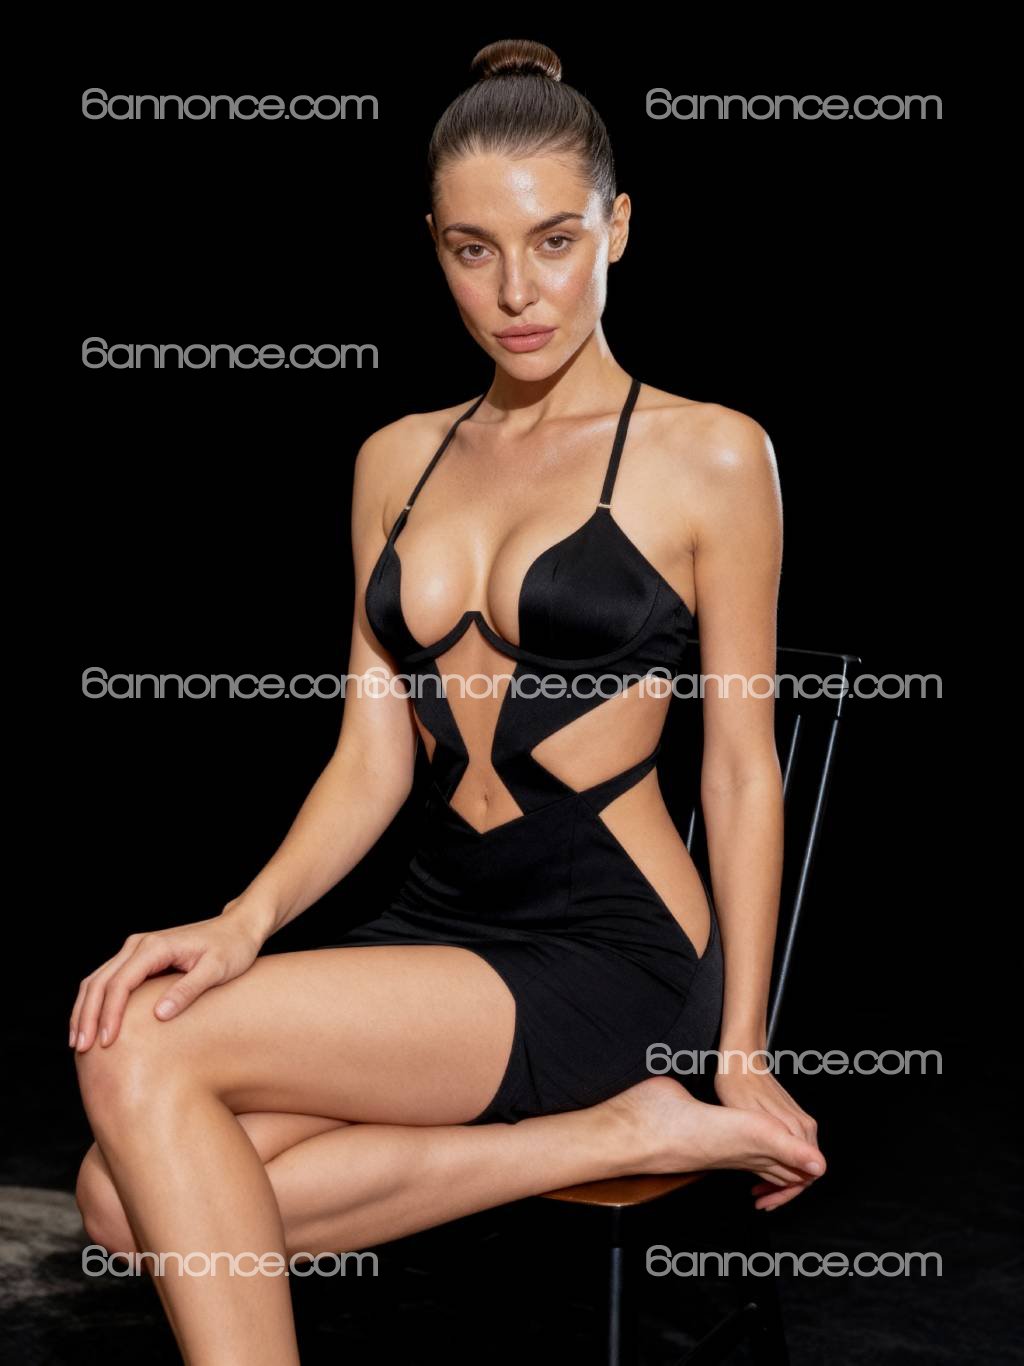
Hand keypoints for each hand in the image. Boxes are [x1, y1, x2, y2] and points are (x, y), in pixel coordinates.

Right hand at [69, 910, 263, 1052]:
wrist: (239, 928)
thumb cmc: (233, 948)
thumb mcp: (217, 970)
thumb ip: (188, 990)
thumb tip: (159, 1015)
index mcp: (155, 947)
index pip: (120, 983)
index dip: (109, 1014)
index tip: (105, 1043)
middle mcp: (139, 944)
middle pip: (100, 981)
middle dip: (87, 1016)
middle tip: (81, 1049)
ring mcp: (136, 949)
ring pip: (97, 980)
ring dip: (85, 1010)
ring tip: (78, 1042)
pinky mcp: (140, 958)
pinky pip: (109, 980)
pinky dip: (95, 1002)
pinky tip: (94, 1024)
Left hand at [714, 1061, 823, 1210]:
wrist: (739, 1058)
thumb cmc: (739, 1084)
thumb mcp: (756, 1121)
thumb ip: (787, 1148)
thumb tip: (818, 1168)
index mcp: (800, 1130)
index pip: (807, 1175)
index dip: (787, 1195)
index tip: (768, 1202)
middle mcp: (804, 1127)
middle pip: (803, 1172)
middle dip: (782, 1192)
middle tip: (760, 1201)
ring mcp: (798, 1122)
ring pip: (796, 1162)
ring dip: (778, 1181)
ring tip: (758, 1192)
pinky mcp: (789, 1119)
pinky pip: (790, 1150)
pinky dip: (776, 1166)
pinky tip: (758, 1171)